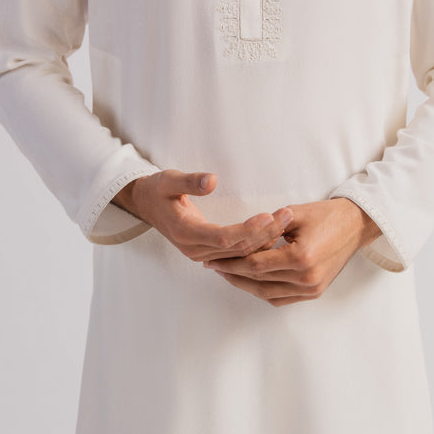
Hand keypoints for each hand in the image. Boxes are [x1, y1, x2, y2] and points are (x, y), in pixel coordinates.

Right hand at [114, 171, 294, 262]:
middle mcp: (194, 249)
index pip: (223, 237)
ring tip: (286, 221)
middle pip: (237, 248)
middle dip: (264, 233)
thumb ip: (190, 181)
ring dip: (264, 239)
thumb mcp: (169, 179)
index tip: (269, 216)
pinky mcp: (208, 253)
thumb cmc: (158, 190)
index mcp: (185, 231)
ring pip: (239, 254)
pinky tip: (274, 233)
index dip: (248, 229)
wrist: (145, 205)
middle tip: (287, 215)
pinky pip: (236, 254)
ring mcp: (201, 254)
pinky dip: (256, 245)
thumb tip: (211, 181)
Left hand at [204, 198, 381, 305]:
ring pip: (267, 293)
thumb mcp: (294, 214)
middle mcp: (306, 278)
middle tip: (213, 266)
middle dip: (232, 273)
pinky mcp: (314, 292)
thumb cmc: (325, 215)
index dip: (230, 262)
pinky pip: (281, 298)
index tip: (213, 258)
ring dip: (245, 285)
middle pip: (258, 281)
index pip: (255, 264)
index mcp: (300, 257)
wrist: (355, 225)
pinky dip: (262, 292)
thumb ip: (266, 229)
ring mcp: (311, 288)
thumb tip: (238, 239)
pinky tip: (248, 282)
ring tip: (227, 274)